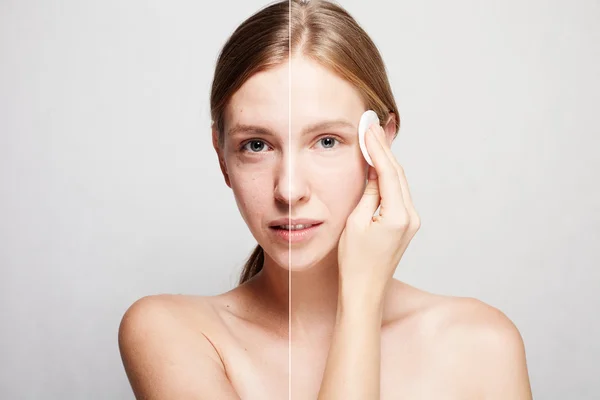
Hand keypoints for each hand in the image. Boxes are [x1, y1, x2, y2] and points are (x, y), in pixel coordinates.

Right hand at [337, 122, 420, 297]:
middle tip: (372, 126)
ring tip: (374, 138)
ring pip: (399, 183)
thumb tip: (375, 171)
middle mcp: (411, 217)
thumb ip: (369, 193)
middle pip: (398, 174)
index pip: (389, 172)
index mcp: (398, 216)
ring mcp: (412, 222)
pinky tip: (380, 165)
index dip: (378, 147)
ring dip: (387, 161)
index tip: (369, 128)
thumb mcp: (355, 222)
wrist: (364, 291)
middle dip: (384, 149)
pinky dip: (389, 177)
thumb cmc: (354, 262)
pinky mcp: (407, 226)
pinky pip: (398, 194)